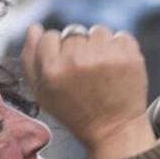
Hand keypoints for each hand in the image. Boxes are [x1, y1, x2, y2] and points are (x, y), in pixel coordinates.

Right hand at [21, 23, 156, 158]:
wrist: (114, 130)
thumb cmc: (74, 111)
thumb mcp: (42, 93)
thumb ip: (30, 59)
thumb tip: (34, 28)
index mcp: (52, 69)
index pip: (48, 36)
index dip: (56, 51)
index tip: (65, 69)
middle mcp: (77, 60)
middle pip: (73, 32)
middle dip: (78, 49)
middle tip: (85, 76)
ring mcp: (105, 56)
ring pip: (97, 31)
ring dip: (99, 46)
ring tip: (102, 72)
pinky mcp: (129, 55)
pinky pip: (120, 36)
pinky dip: (119, 49)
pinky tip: (117, 70)